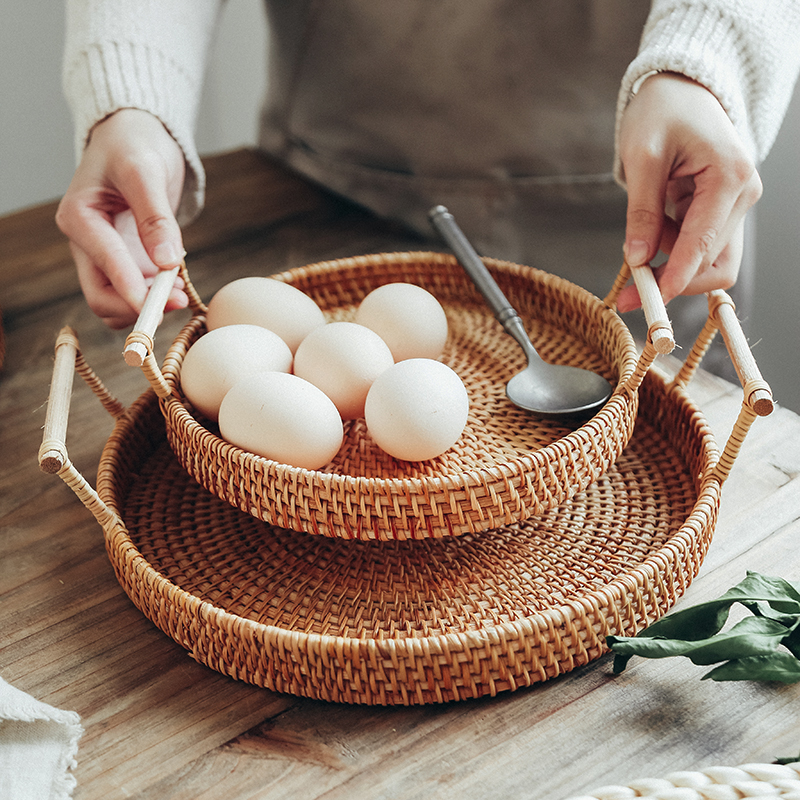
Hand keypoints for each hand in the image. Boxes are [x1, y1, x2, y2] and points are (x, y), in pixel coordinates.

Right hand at [56, 109, 188, 328]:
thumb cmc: (133, 146)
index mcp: (78, 218)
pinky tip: (177, 283)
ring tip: (181, 289)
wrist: (135, 139)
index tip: (166, 304)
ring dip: (148, 306)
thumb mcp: (145, 172)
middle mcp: (85, 243)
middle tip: (180, 300)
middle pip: (102, 298)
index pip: (103, 268)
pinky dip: (154, 297)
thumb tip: (166, 263)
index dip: (133, 292)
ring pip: (117, 303)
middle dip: (140, 307)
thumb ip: (155, 218)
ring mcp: (103, 256)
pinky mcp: (123, 261)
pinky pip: (134, 293)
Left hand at [616, 73, 762, 312]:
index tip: (647, 300)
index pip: (704, 245)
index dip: (675, 278)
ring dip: (670, 267)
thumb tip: (637, 258)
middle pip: (713, 263)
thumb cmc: (662, 111)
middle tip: (627, 296)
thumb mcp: (643, 156)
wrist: (679, 88)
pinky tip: (649, 237)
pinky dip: (672, 253)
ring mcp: (735, 204)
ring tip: (634, 250)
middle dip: (670, 282)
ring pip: (708, 261)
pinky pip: (699, 246)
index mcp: (730, 176)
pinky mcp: (721, 210)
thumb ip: (642, 211)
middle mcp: (743, 194)